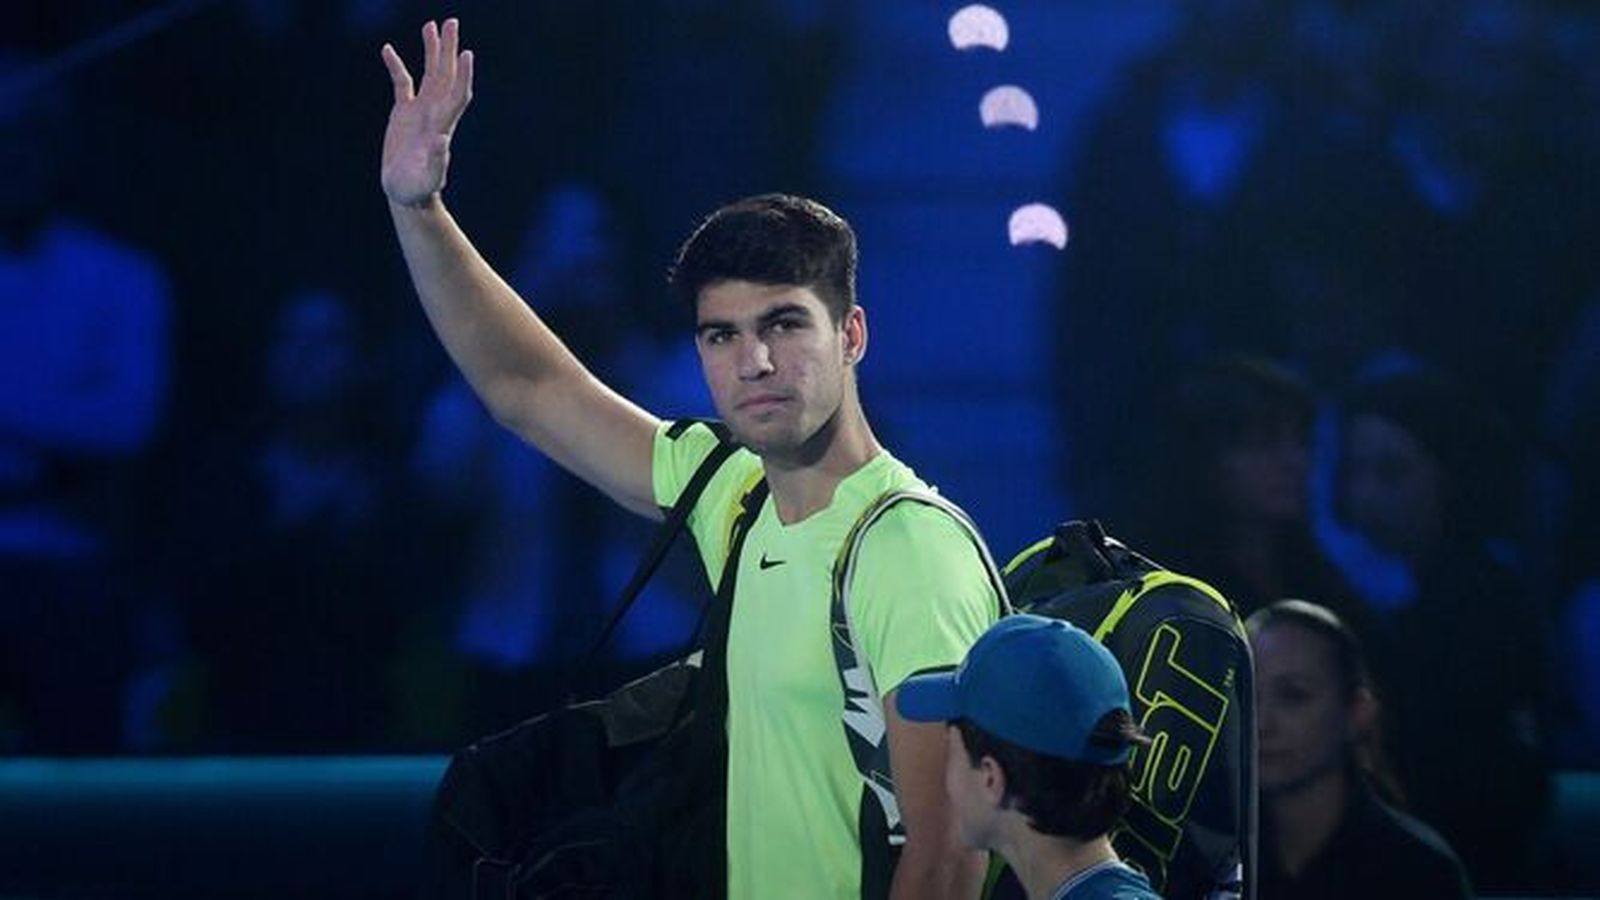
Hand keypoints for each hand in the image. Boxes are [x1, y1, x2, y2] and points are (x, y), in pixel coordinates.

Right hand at [380, 19, 473, 207]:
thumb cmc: (418, 190)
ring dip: (431, 50)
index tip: (466, 53)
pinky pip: (402, 83)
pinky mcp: (403, 114)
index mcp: (441, 126)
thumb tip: (442, 142)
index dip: (462, 75)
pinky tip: (387, 48)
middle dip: (448, 49)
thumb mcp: (428, 179)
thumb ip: (437, 163)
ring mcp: (420, 111)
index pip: (456, 94)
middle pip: (445, 75)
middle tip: (451, 22)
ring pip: (428, 73)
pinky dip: (396, 66)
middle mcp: (434, 113)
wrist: (407, 194)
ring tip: (431, 25)